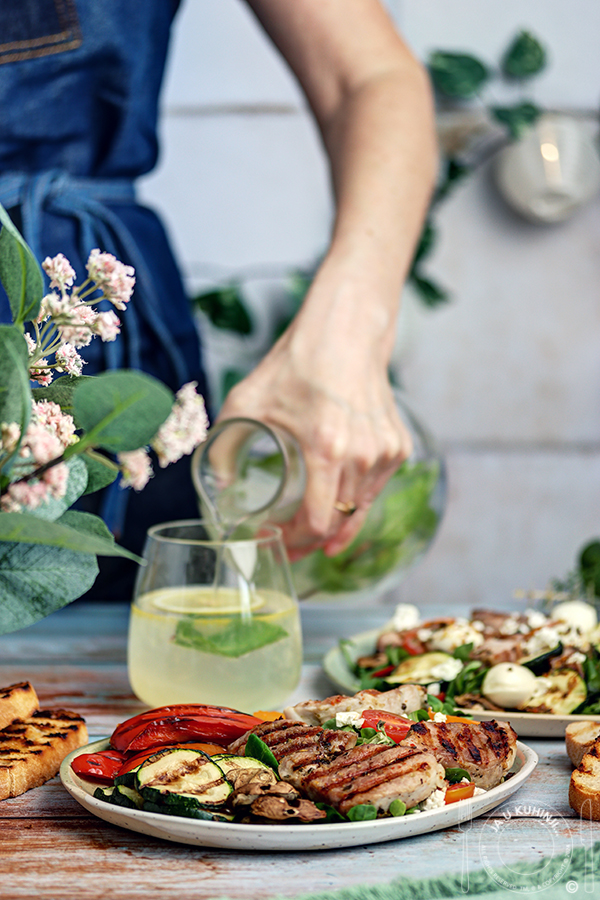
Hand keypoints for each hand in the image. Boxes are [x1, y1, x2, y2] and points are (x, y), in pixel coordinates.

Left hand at [216, 271, 412, 560]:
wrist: (345, 332)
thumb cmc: (297, 363)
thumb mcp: (247, 401)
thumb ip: (223, 446)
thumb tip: (216, 488)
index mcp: (327, 448)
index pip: (318, 522)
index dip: (295, 543)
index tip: (275, 542)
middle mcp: (363, 455)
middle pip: (339, 523)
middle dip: (311, 541)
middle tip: (288, 545)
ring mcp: (386, 452)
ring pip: (359, 509)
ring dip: (334, 522)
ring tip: (309, 527)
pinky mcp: (399, 447)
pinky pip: (374, 488)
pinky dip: (354, 498)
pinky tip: (334, 495)